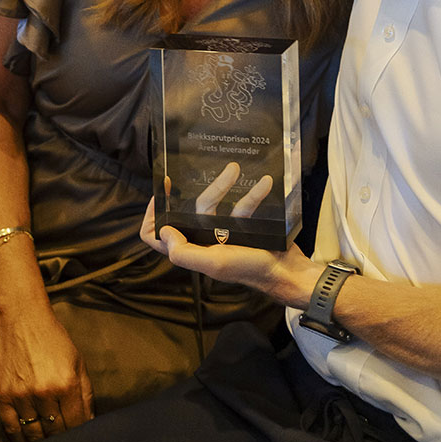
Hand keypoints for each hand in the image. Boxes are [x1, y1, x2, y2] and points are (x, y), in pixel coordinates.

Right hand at [0, 305, 93, 441]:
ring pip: (34, 433)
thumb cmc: (52, 338)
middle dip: (61, 437)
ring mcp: (22, 395)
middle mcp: (45, 391)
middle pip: (55, 431)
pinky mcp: (3, 396)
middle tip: (61, 438)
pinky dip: (19, 441)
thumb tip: (89, 421)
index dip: (78, 433)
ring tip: (46, 441)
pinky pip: (11, 429)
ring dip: (41, 440)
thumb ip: (85, 393)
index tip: (77, 436)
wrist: (22, 317)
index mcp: (67, 383)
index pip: (76, 423)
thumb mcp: (77, 360)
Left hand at [140, 166, 318, 306]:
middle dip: (207, 189)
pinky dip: (254, 195)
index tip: (163, 192)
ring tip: (236, 168)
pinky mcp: (244, 228)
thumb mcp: (214, 262)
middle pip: (193, 211)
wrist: (286, 273)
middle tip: (215, 169)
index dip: (154, 217)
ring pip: (220, 204)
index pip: (158, 237)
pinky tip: (265, 183)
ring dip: (226, 185)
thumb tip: (162, 231)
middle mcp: (203, 242)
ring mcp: (224, 234)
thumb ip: (185, 252)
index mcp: (192, 251)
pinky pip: (244, 206)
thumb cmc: (250, 268)